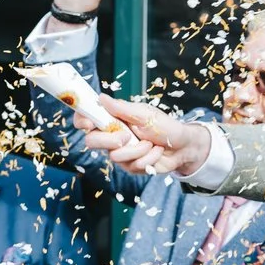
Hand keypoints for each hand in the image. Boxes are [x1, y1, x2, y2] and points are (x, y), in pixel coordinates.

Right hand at [80, 94, 210, 176]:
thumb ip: (121, 108)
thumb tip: (101, 97)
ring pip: (114, 156)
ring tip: (151, 143)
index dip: (82, 121)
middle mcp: (112, 136)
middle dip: (110, 140)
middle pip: (92, 141)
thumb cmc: (165, 126)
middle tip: (127, 136)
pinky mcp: (129, 166)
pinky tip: (155, 152)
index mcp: (113, 119)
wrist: (183, 146)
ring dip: (138, 150)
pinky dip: (147, 158)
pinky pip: (131, 166)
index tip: (88, 123)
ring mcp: (120, 152)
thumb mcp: (145, 114)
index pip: (87, 119)